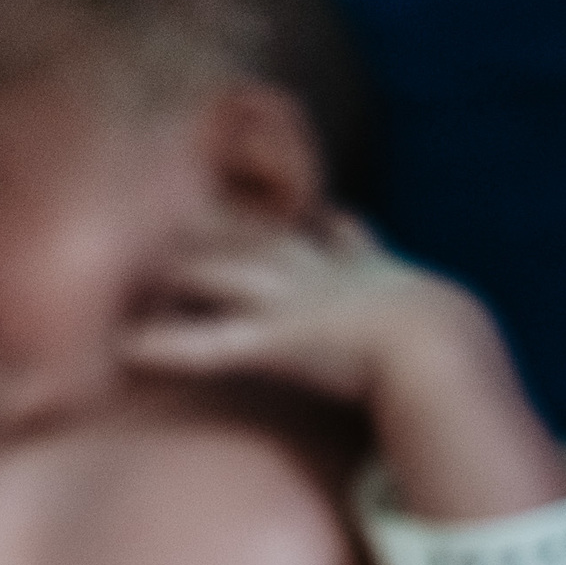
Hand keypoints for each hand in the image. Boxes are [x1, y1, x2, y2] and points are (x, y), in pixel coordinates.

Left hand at [124, 210, 565, 522]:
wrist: (440, 345)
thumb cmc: (432, 334)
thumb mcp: (410, 296)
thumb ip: (385, 281)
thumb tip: (376, 267)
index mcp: (341, 257)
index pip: (295, 224)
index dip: (258, 219)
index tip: (230, 213)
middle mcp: (305, 268)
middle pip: (240, 236)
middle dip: (197, 233)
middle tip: (157, 238)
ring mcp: (284, 302)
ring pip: (214, 275)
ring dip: (170, 279)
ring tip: (126, 289)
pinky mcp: (272, 342)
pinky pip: (208, 343)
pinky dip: (166, 347)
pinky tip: (126, 351)